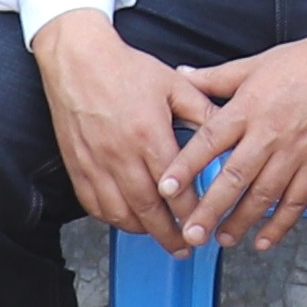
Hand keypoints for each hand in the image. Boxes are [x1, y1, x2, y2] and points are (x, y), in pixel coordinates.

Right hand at [36, 7, 229, 253]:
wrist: (79, 59)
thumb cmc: (125, 69)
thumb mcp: (174, 85)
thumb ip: (202, 112)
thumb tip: (228, 132)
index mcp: (148, 134)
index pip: (174, 187)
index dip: (191, 210)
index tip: (203, 221)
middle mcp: (120, 154)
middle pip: (148, 209)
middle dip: (169, 233)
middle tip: (185, 246)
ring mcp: (96, 163)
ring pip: (120, 212)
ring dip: (142, 230)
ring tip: (160, 236)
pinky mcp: (77, 166)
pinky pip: (94, 205)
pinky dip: (112, 218)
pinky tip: (127, 220)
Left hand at [185, 19, 306, 251]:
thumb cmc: (306, 61)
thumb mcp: (254, 64)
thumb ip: (215, 78)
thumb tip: (181, 76)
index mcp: (248, 108)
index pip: (209, 142)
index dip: (186, 167)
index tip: (166, 189)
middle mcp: (269, 134)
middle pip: (233, 178)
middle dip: (209, 210)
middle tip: (190, 233)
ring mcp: (296, 152)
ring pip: (263, 196)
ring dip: (240, 222)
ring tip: (222, 239)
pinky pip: (297, 201)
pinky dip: (281, 224)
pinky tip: (265, 240)